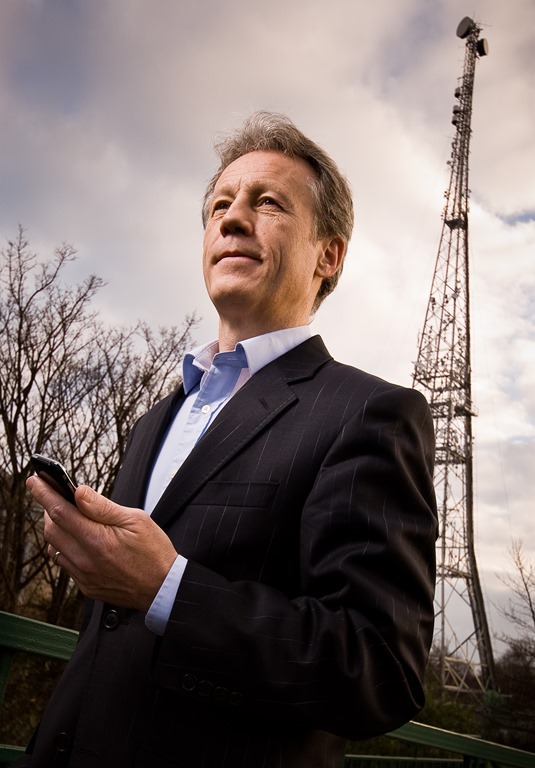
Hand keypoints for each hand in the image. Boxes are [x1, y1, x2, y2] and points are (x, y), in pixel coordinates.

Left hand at [27, 477, 177, 611]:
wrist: (163, 588)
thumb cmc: (154, 553)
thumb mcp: (136, 520)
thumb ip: (103, 507)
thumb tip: (79, 492)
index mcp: (97, 540)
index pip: (60, 512)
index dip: (44, 494)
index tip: (35, 481)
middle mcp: (85, 560)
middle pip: (52, 529)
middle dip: (49, 509)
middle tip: (55, 495)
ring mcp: (84, 575)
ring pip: (54, 547)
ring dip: (56, 528)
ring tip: (67, 515)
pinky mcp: (86, 586)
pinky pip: (65, 563)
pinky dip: (64, 546)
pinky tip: (77, 539)